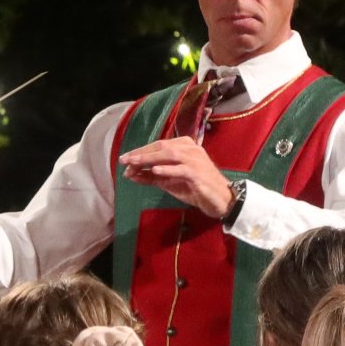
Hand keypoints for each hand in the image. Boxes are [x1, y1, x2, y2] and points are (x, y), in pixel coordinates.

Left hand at [119, 136, 234, 218]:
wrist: (220, 200)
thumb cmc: (196, 188)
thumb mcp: (170, 182)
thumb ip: (151, 176)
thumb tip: (130, 173)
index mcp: (184, 146)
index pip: (159, 145)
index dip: (141, 151)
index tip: (125, 159)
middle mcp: (190, 149)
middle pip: (162, 147)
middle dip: (141, 153)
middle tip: (124, 160)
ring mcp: (196, 160)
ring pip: (170, 155)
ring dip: (150, 159)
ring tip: (134, 164)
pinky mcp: (199, 174)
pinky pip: (181, 169)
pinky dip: (168, 169)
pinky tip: (155, 170)